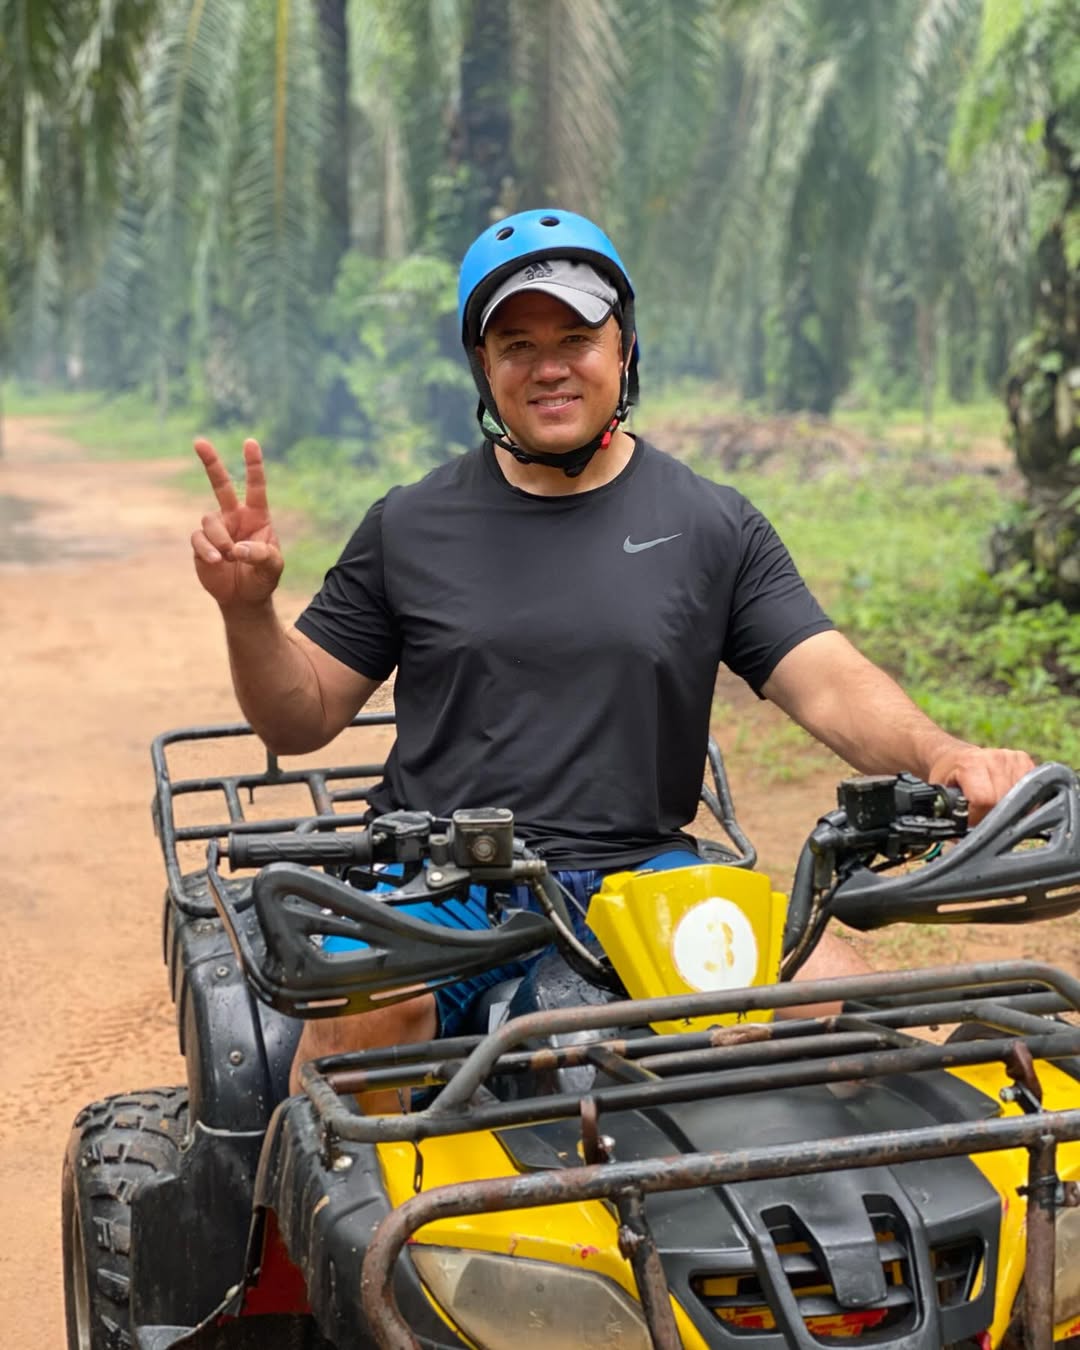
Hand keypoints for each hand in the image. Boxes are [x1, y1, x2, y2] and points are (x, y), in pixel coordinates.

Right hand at [191, 438, 283, 611]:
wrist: (244, 598)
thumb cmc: (263, 578)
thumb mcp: (273, 567)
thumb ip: (260, 555)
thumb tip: (235, 548)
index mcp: (257, 517)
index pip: (256, 486)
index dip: (253, 465)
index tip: (250, 442)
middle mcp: (234, 517)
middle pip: (221, 484)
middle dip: (210, 462)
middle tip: (199, 441)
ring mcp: (216, 529)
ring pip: (209, 521)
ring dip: (220, 540)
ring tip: (229, 558)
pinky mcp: (201, 544)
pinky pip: (198, 538)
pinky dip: (207, 550)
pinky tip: (217, 561)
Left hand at [925, 744, 1036, 823]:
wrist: (957, 757)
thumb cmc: (949, 777)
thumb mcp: (941, 794)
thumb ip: (951, 814)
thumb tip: (964, 840)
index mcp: (971, 764)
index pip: (985, 800)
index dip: (978, 816)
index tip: (970, 819)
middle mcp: (994, 758)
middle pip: (1004, 801)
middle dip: (992, 815)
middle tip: (981, 814)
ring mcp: (1012, 758)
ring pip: (1020, 799)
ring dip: (1008, 809)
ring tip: (992, 805)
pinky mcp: (1024, 761)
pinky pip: (1031, 791)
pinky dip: (1020, 802)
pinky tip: (1007, 800)